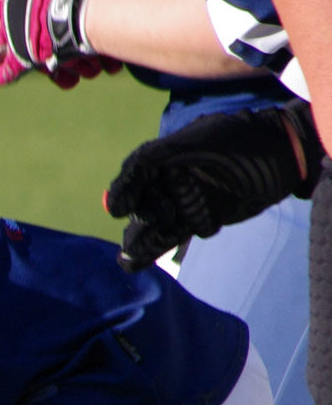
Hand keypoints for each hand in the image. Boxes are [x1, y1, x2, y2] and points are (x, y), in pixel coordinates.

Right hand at [105, 101, 320, 269]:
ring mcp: (182, 202)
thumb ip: (166, 152)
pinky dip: (148, 252)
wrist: (286, 158)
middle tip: (167, 215)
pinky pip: (165, 238)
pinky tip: (131, 263)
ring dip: (138, 240)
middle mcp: (170, 178)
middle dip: (146, 214)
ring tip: (131, 256)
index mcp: (168, 154)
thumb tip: (134, 164)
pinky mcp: (194, 222)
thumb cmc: (247, 143)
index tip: (118, 208)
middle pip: (142, 201)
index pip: (136, 171)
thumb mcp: (204, 141)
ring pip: (150, 224)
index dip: (123, 189)